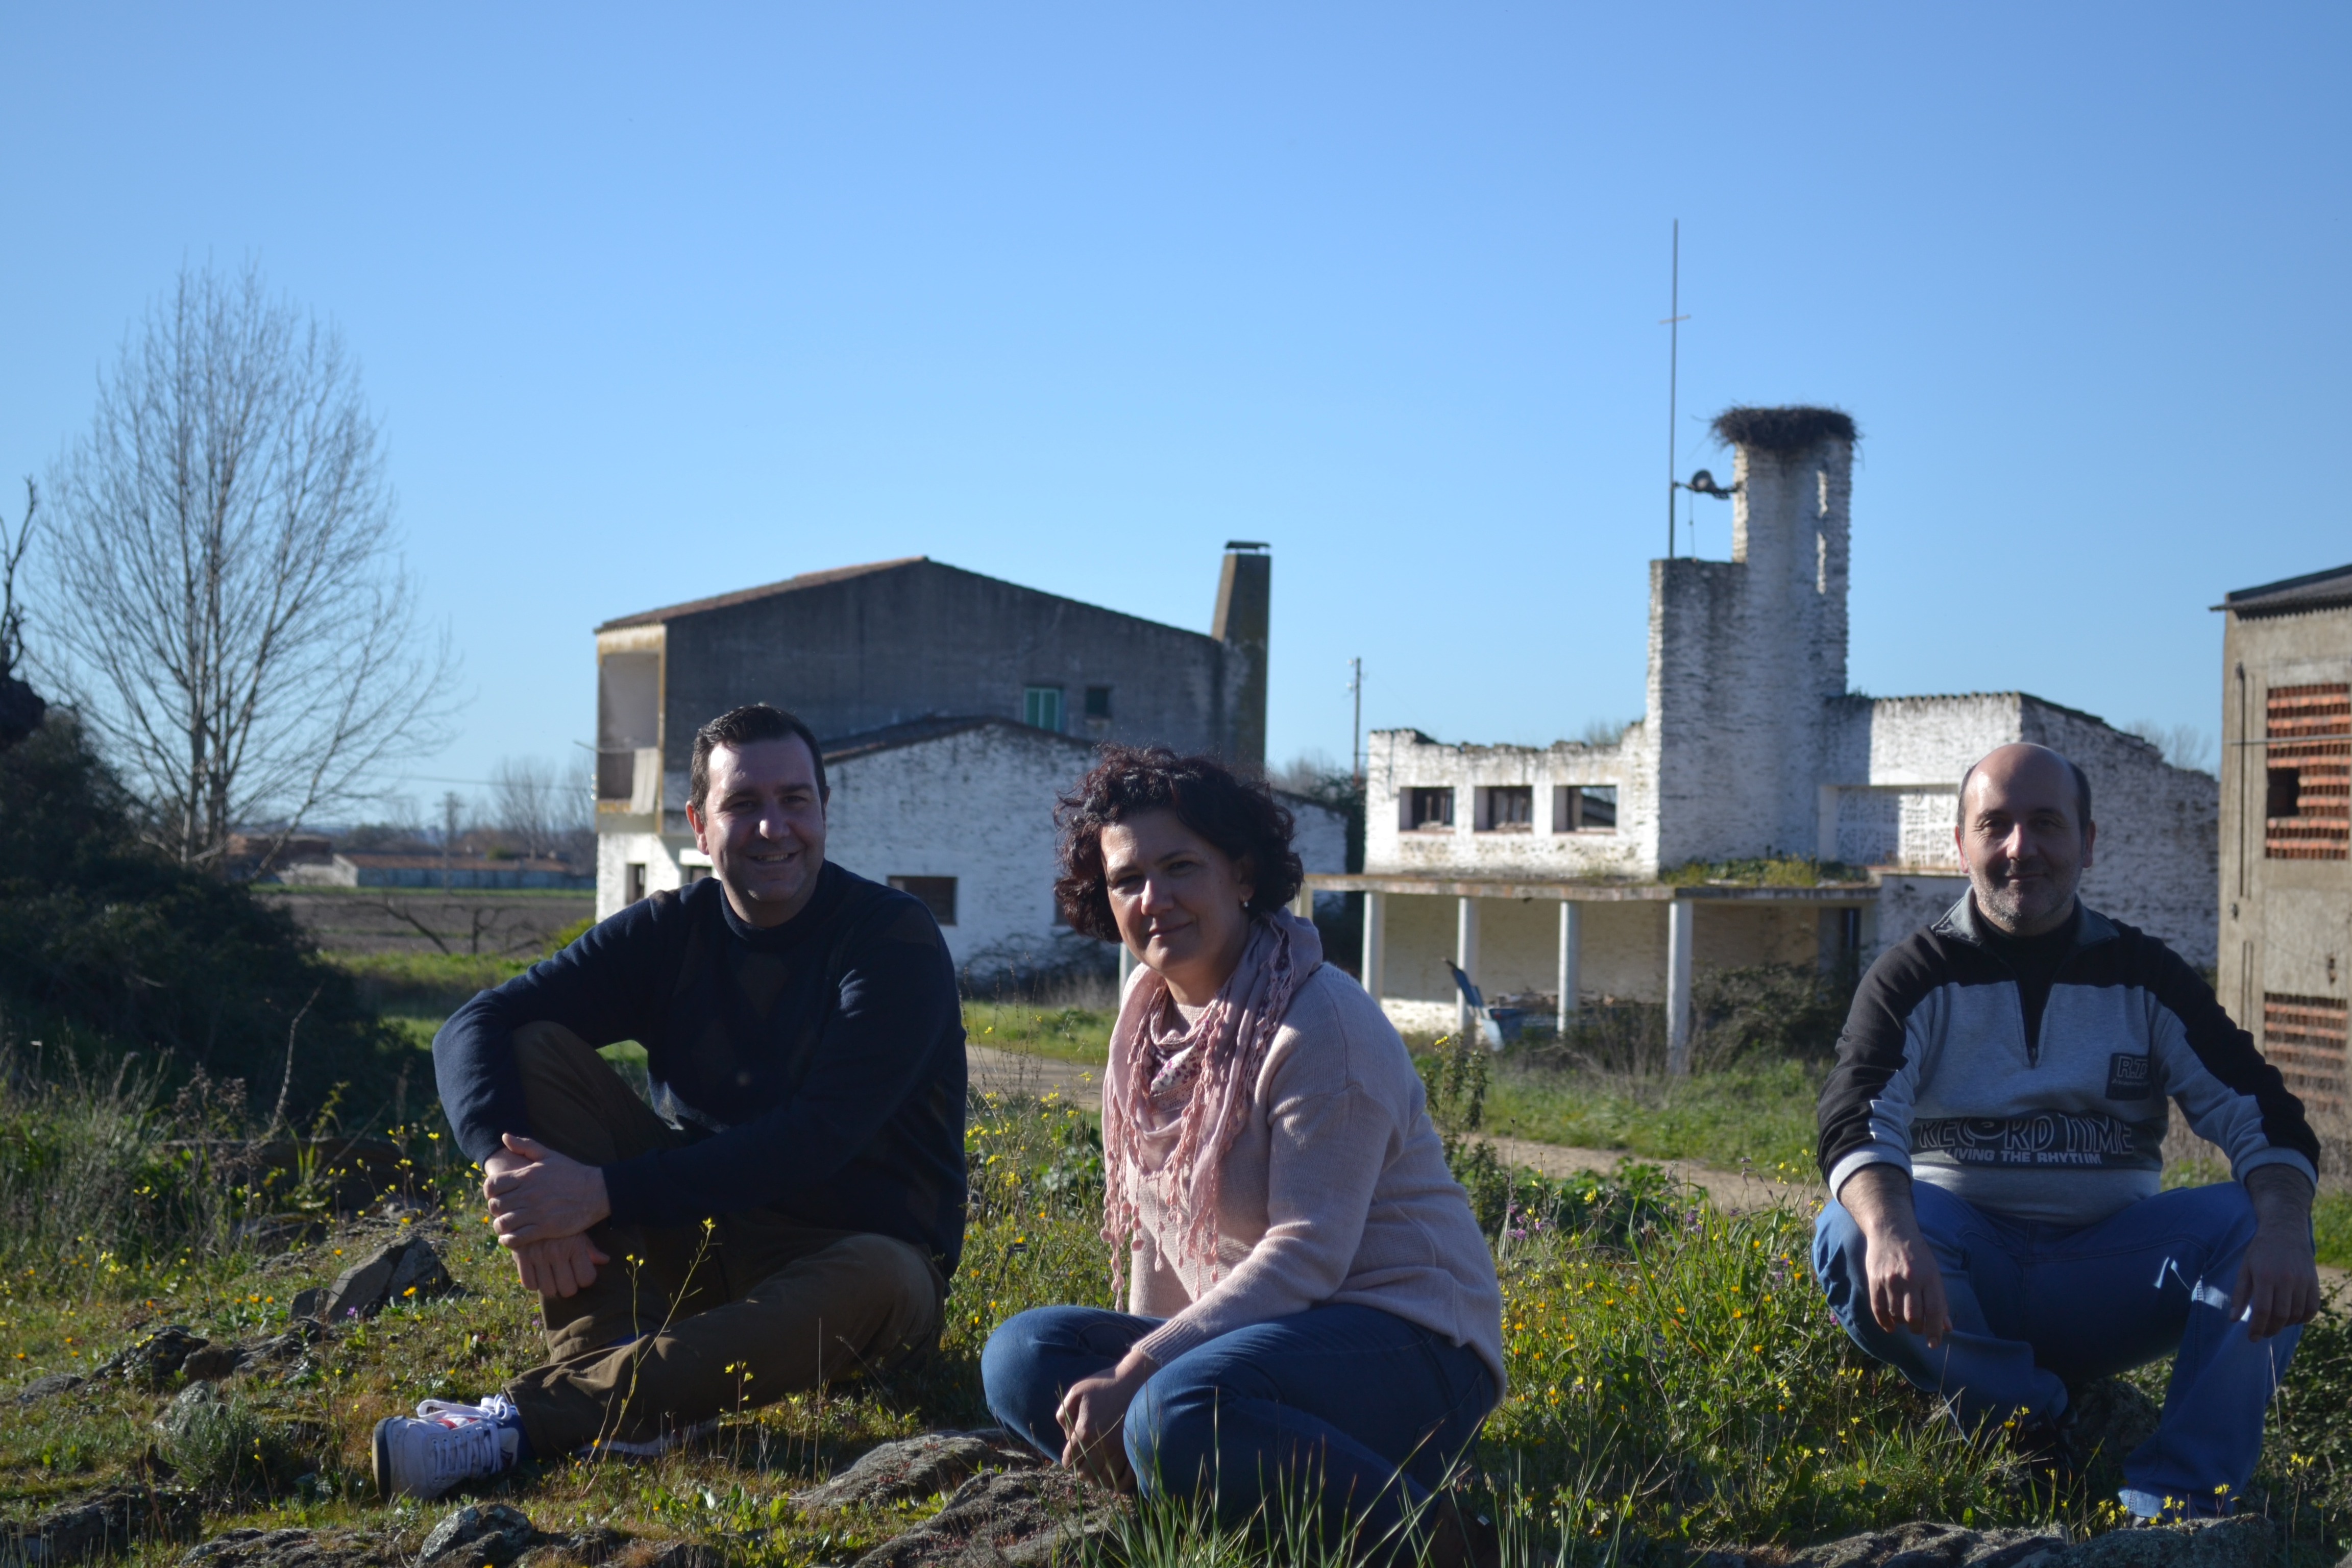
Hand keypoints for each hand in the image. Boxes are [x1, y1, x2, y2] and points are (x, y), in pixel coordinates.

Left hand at [483, 1133, 612, 1248]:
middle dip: (495, 1210)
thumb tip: (504, 1136)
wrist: (597, 1191)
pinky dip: (509, 1240)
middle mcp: (529, 1194)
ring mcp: (536, 1212)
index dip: (489, 1192)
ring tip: (506, 1226)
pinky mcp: (545, 1228)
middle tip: (503, 1211)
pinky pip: (517, 1238)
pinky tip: (511, 1237)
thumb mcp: (549, 1155)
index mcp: (527, 1176)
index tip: (496, 1195)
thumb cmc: (572, 1172)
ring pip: (503, 1223)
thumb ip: (525, 1145)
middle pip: (495, 1206)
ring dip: (501, 1226)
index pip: (492, 1185)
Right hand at [512, 1232, 610, 1297]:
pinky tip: (538, 1274)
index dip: (585, 1279)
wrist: (531, 1209)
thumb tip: (605, 1261)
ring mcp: (538, 1255)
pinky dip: (534, 1283)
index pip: (586, 1278)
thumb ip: (589, 1249)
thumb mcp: (577, 1232)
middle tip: (566, 1279)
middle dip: (569, 1286)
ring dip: (551, 1286)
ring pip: (548, 1290)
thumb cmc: (559, 1223)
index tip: (581, 1275)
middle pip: (568, 1290)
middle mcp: (556, 1251)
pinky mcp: (521, 1257)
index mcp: (575, 1245)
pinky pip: (529, 1284)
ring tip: (552, 1276)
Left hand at [1056, 1350, 1154, 1489]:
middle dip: (1081, 1471)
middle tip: (1083, 1465)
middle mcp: (1101, 1445)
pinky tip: (1114, 1476)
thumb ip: (1063, 1414)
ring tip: (1097, 1472)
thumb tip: (1067, 1436)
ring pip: (1104, 1479)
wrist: (1135, 1379)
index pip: (1070, 1460)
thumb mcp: (1076, 1392)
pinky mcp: (1134, 1450)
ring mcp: (1120, 1450)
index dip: (1068, 1460)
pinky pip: (1126, 1478)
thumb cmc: (1104, 1384)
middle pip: (1086, 1473)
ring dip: (1098, 1478)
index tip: (1070, 1458)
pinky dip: (1118, 1482)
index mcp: (1084, 1431)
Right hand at [1838, 1165, 1951, 1347]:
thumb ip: (1939, 1300)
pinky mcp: (1875, 1279)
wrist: (1891, 1230)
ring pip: (1896, 1314)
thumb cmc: (1917, 1254)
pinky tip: (1890, 1326)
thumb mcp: (1933, 1272)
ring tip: (1904, 1320)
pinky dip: (1884, 1322)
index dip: (1934, 1331)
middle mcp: (1911, 1279)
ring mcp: (1891, 1280)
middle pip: (1914, 1316)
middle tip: (1917, 1327)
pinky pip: (1878, 1308)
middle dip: (1917, 1328)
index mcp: (1929, 1277)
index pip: (1934, 1310)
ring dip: (1902, 1323)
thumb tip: (1946, 1327)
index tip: (1933, 1343)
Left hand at [2233, 1166, 2320, 1340]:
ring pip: (2297, 1314)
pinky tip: (2292, 1318)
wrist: (2284, 1231)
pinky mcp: (2314, 1282)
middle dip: (2271, 1329)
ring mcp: (2303, 1281)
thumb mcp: (2244, 1269)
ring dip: (2285, 1325)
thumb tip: (2233, 1319)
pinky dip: (2303, 1318)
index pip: (2263, 1310)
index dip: (2257, 1327)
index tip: (2251, 1337)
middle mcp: (2286, 1280)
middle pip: (2281, 1315)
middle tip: (2262, 1333)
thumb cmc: (2259, 1252)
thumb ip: (2239, 1294)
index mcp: (2265, 1276)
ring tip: (2275, 1324)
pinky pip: (2312, 1308)